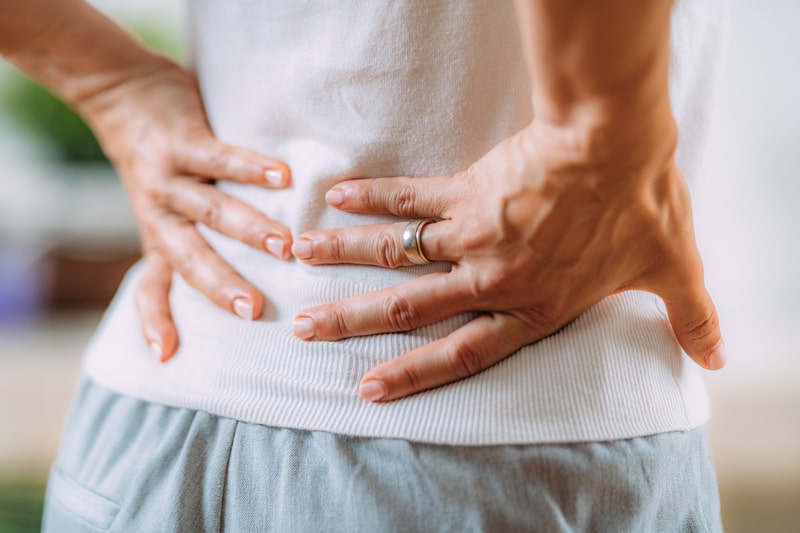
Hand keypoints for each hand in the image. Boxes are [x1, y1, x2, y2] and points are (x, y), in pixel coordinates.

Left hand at [83, 59, 291, 360]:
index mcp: (157, 234)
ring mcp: (169, 178)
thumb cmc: (158, 158)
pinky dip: (251, 167)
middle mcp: (160, 213)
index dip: (155, 319)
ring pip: (210, 210)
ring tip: (287, 246)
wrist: (119, 93)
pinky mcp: (182, 141)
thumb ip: (195, 234)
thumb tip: (250, 269)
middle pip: (189, 257)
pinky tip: (283, 176)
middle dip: (222, 286)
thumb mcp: (163, 205)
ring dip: (249, 230)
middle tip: (257, 311)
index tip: (166, 356)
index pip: (151, 285)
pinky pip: (219, 156)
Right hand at [291, 121, 724, 401]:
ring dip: (343, 256)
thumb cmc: (643, 206)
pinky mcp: (466, 191)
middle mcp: (492, 279)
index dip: (413, 373)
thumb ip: (690, 318)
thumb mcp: (671, 270)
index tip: (369, 388)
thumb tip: (718, 358)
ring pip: (395, 252)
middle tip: (306, 328)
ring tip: (296, 255)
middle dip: (353, 322)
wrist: (617, 143)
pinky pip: (409, 197)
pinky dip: (372, 197)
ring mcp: (472, 234)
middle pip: (409, 308)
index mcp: (532, 307)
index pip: (461, 351)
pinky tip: (336, 196)